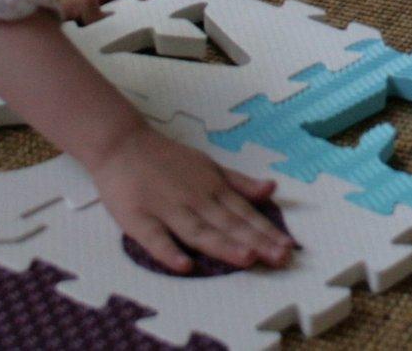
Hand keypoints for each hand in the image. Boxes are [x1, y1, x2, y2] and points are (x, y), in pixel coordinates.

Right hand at [87, 122, 294, 272]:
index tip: (289, 246)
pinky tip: (185, 266)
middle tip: (281, 257)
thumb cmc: (168, 159)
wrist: (122, 145)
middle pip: (228, 224)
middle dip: (256, 241)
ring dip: (224, 245)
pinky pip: (155, 238)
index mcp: (212, 188)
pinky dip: (169, 252)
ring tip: (248, 258)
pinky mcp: (139, 219)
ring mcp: (167, 209)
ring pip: (199, 231)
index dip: (267, 230)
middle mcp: (195, 199)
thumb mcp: (209, 166)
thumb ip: (239, 182)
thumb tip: (271, 189)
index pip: (244, 213)